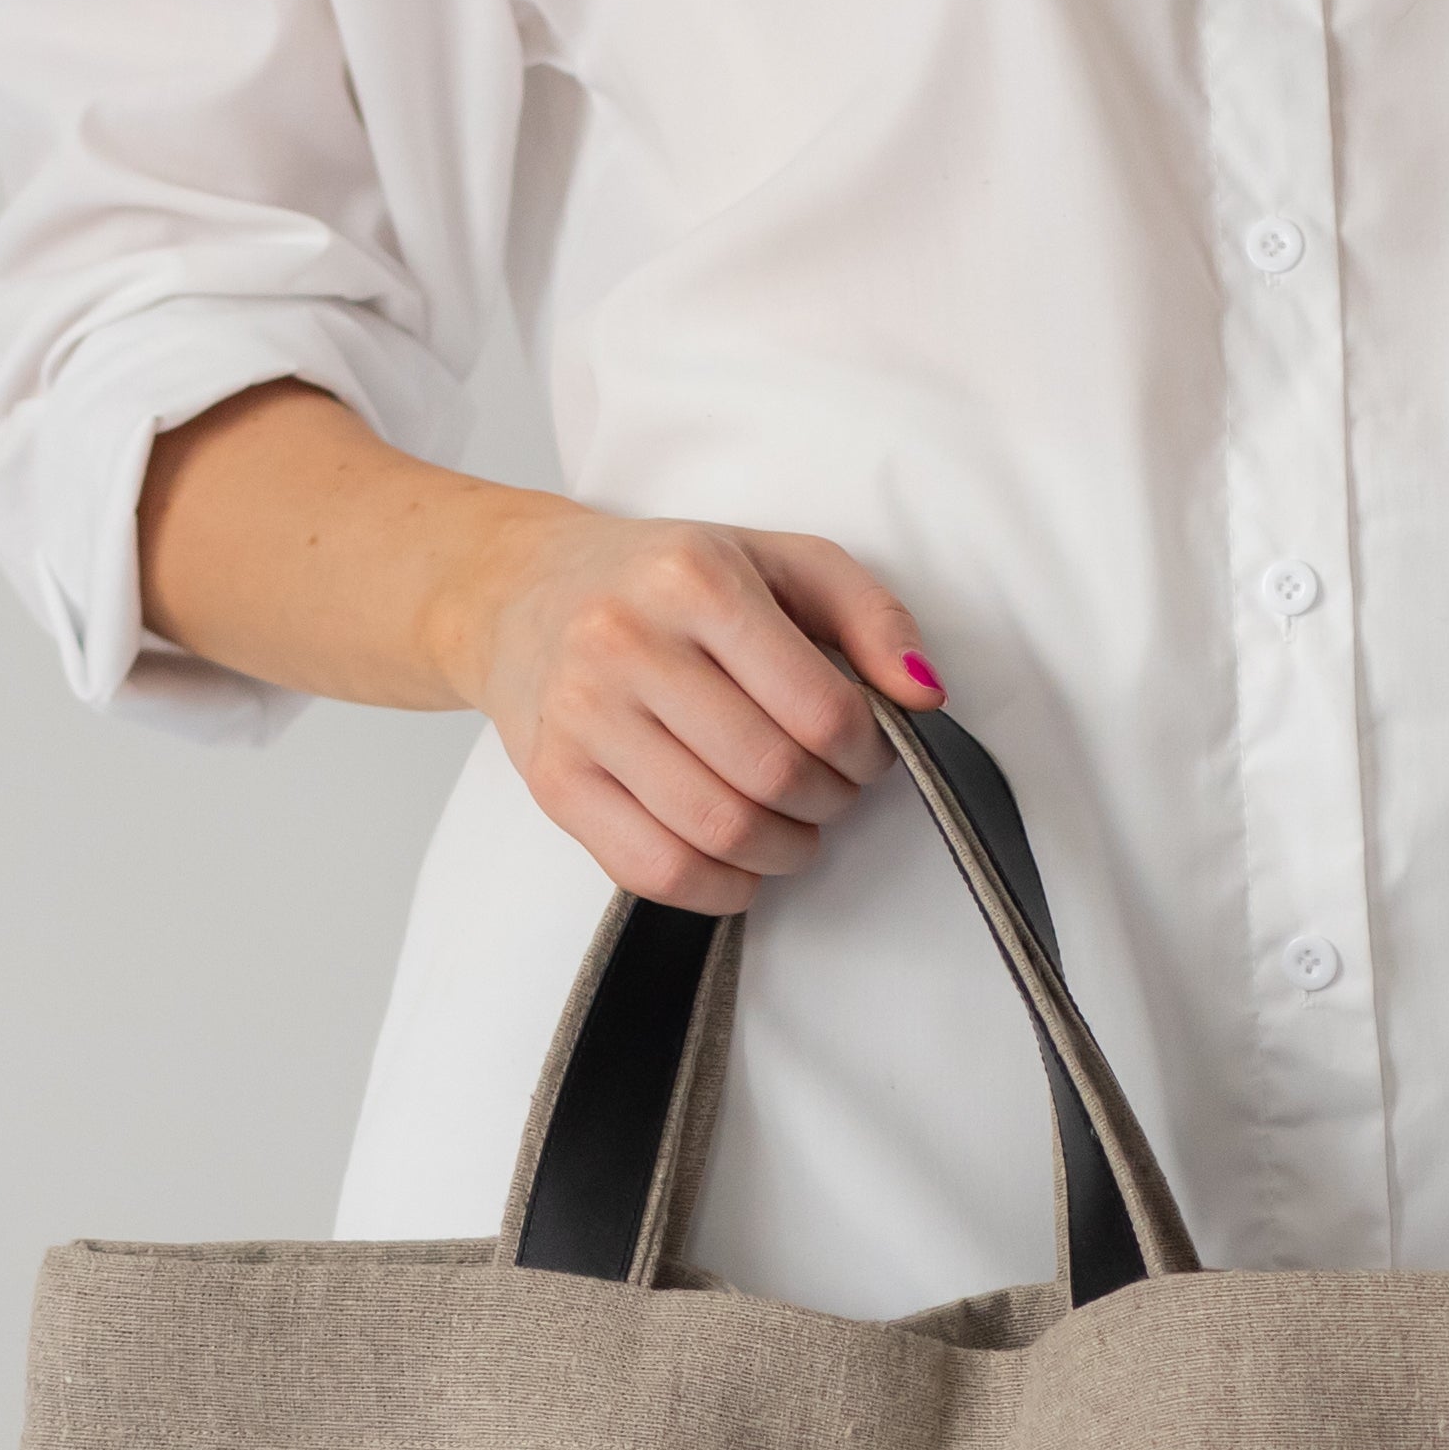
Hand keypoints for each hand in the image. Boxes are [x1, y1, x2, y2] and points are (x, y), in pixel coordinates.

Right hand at [438, 503, 943, 910]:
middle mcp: (628, 643)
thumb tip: (925, 693)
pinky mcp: (556, 782)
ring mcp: (584, 718)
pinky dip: (721, 888)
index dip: (868, 752)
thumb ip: (869, 614)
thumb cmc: (666, 583)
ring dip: (782, 851)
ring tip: (792, 829)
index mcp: (695, 580)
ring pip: (719, 831)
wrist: (523, 594)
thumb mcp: (778, 561)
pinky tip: (740, 864)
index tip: (868, 755)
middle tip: (831, 794)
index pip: (820, 706)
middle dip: (828, 803)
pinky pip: (656, 871)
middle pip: (772, 774)